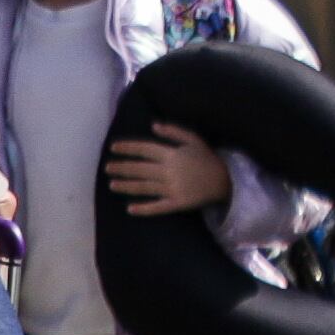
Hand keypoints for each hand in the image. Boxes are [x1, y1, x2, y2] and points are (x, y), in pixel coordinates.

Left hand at [105, 123, 234, 215]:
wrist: (227, 181)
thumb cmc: (208, 159)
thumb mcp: (194, 139)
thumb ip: (174, 132)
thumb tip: (153, 125)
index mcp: (172, 154)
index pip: (145, 149)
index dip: (128, 148)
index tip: (113, 148)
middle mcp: (169, 171)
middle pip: (140, 169)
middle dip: (122, 168)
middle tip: (107, 168)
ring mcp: (173, 188)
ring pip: (144, 187)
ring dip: (127, 186)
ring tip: (112, 185)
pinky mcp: (178, 203)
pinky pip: (158, 207)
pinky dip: (144, 208)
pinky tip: (130, 209)